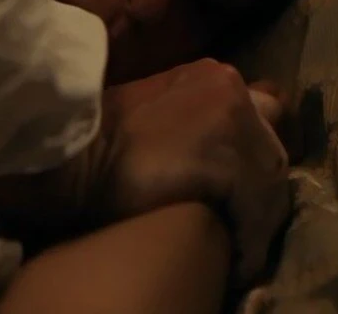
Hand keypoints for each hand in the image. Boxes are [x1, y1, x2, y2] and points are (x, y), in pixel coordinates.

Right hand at [0, 58, 290, 283]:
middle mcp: (228, 85)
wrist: (66, 156)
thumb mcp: (152, 112)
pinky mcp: (230, 158)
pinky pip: (256, 214)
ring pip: (270, 184)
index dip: (254, 154)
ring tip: (236, 252)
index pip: (262, 113)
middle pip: (272, 149)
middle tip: (241, 226)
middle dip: (259, 191)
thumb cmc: (95, 142)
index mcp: (210, 74)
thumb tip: (215, 156)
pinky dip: (248, 244)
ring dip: (254, 223)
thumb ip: (191, 120)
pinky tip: (233, 263)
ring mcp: (233, 118)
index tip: (243, 189)